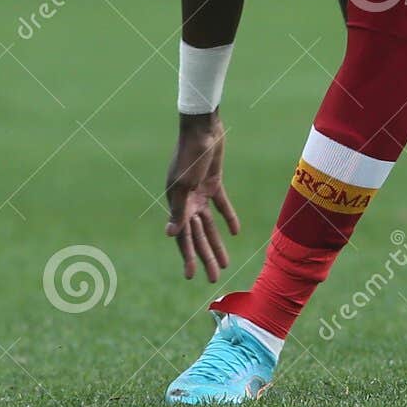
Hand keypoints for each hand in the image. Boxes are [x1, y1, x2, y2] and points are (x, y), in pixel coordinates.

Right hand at [165, 112, 239, 280]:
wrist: (202, 128)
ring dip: (216, 243)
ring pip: (209, 225)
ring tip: (225, 263)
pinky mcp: (213, 182)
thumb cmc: (189, 155)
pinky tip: (235, 232)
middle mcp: (186, 201)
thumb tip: (171, 234)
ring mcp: (200, 193)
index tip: (191, 277)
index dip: (188, 257)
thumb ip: (179, 210)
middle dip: (206, 257)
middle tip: (214, 278)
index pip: (183, 237)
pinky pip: (221, 205)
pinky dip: (228, 218)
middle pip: (198, 236)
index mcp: (176, 204)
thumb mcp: (184, 184)